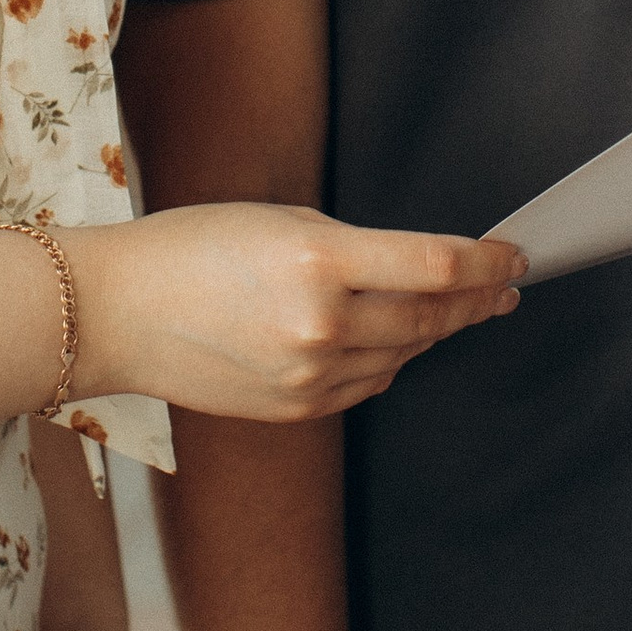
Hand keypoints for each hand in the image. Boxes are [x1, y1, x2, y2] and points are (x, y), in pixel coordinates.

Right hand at [70, 207, 524, 423]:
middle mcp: (322, 325)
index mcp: (318, 262)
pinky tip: (398, 339)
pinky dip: (391, 358)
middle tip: (505, 285)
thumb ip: (355, 249)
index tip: (514, 256)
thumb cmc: (191, 249)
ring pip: (406, 352)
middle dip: (477, 298)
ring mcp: (311, 375)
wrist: (117, 313)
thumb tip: (424, 270)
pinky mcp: (299, 408)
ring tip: (463, 308)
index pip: (436, 265)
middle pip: (432, 314)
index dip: (487, 261)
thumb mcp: (280, 222)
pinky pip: (369, 382)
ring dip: (439, 328)